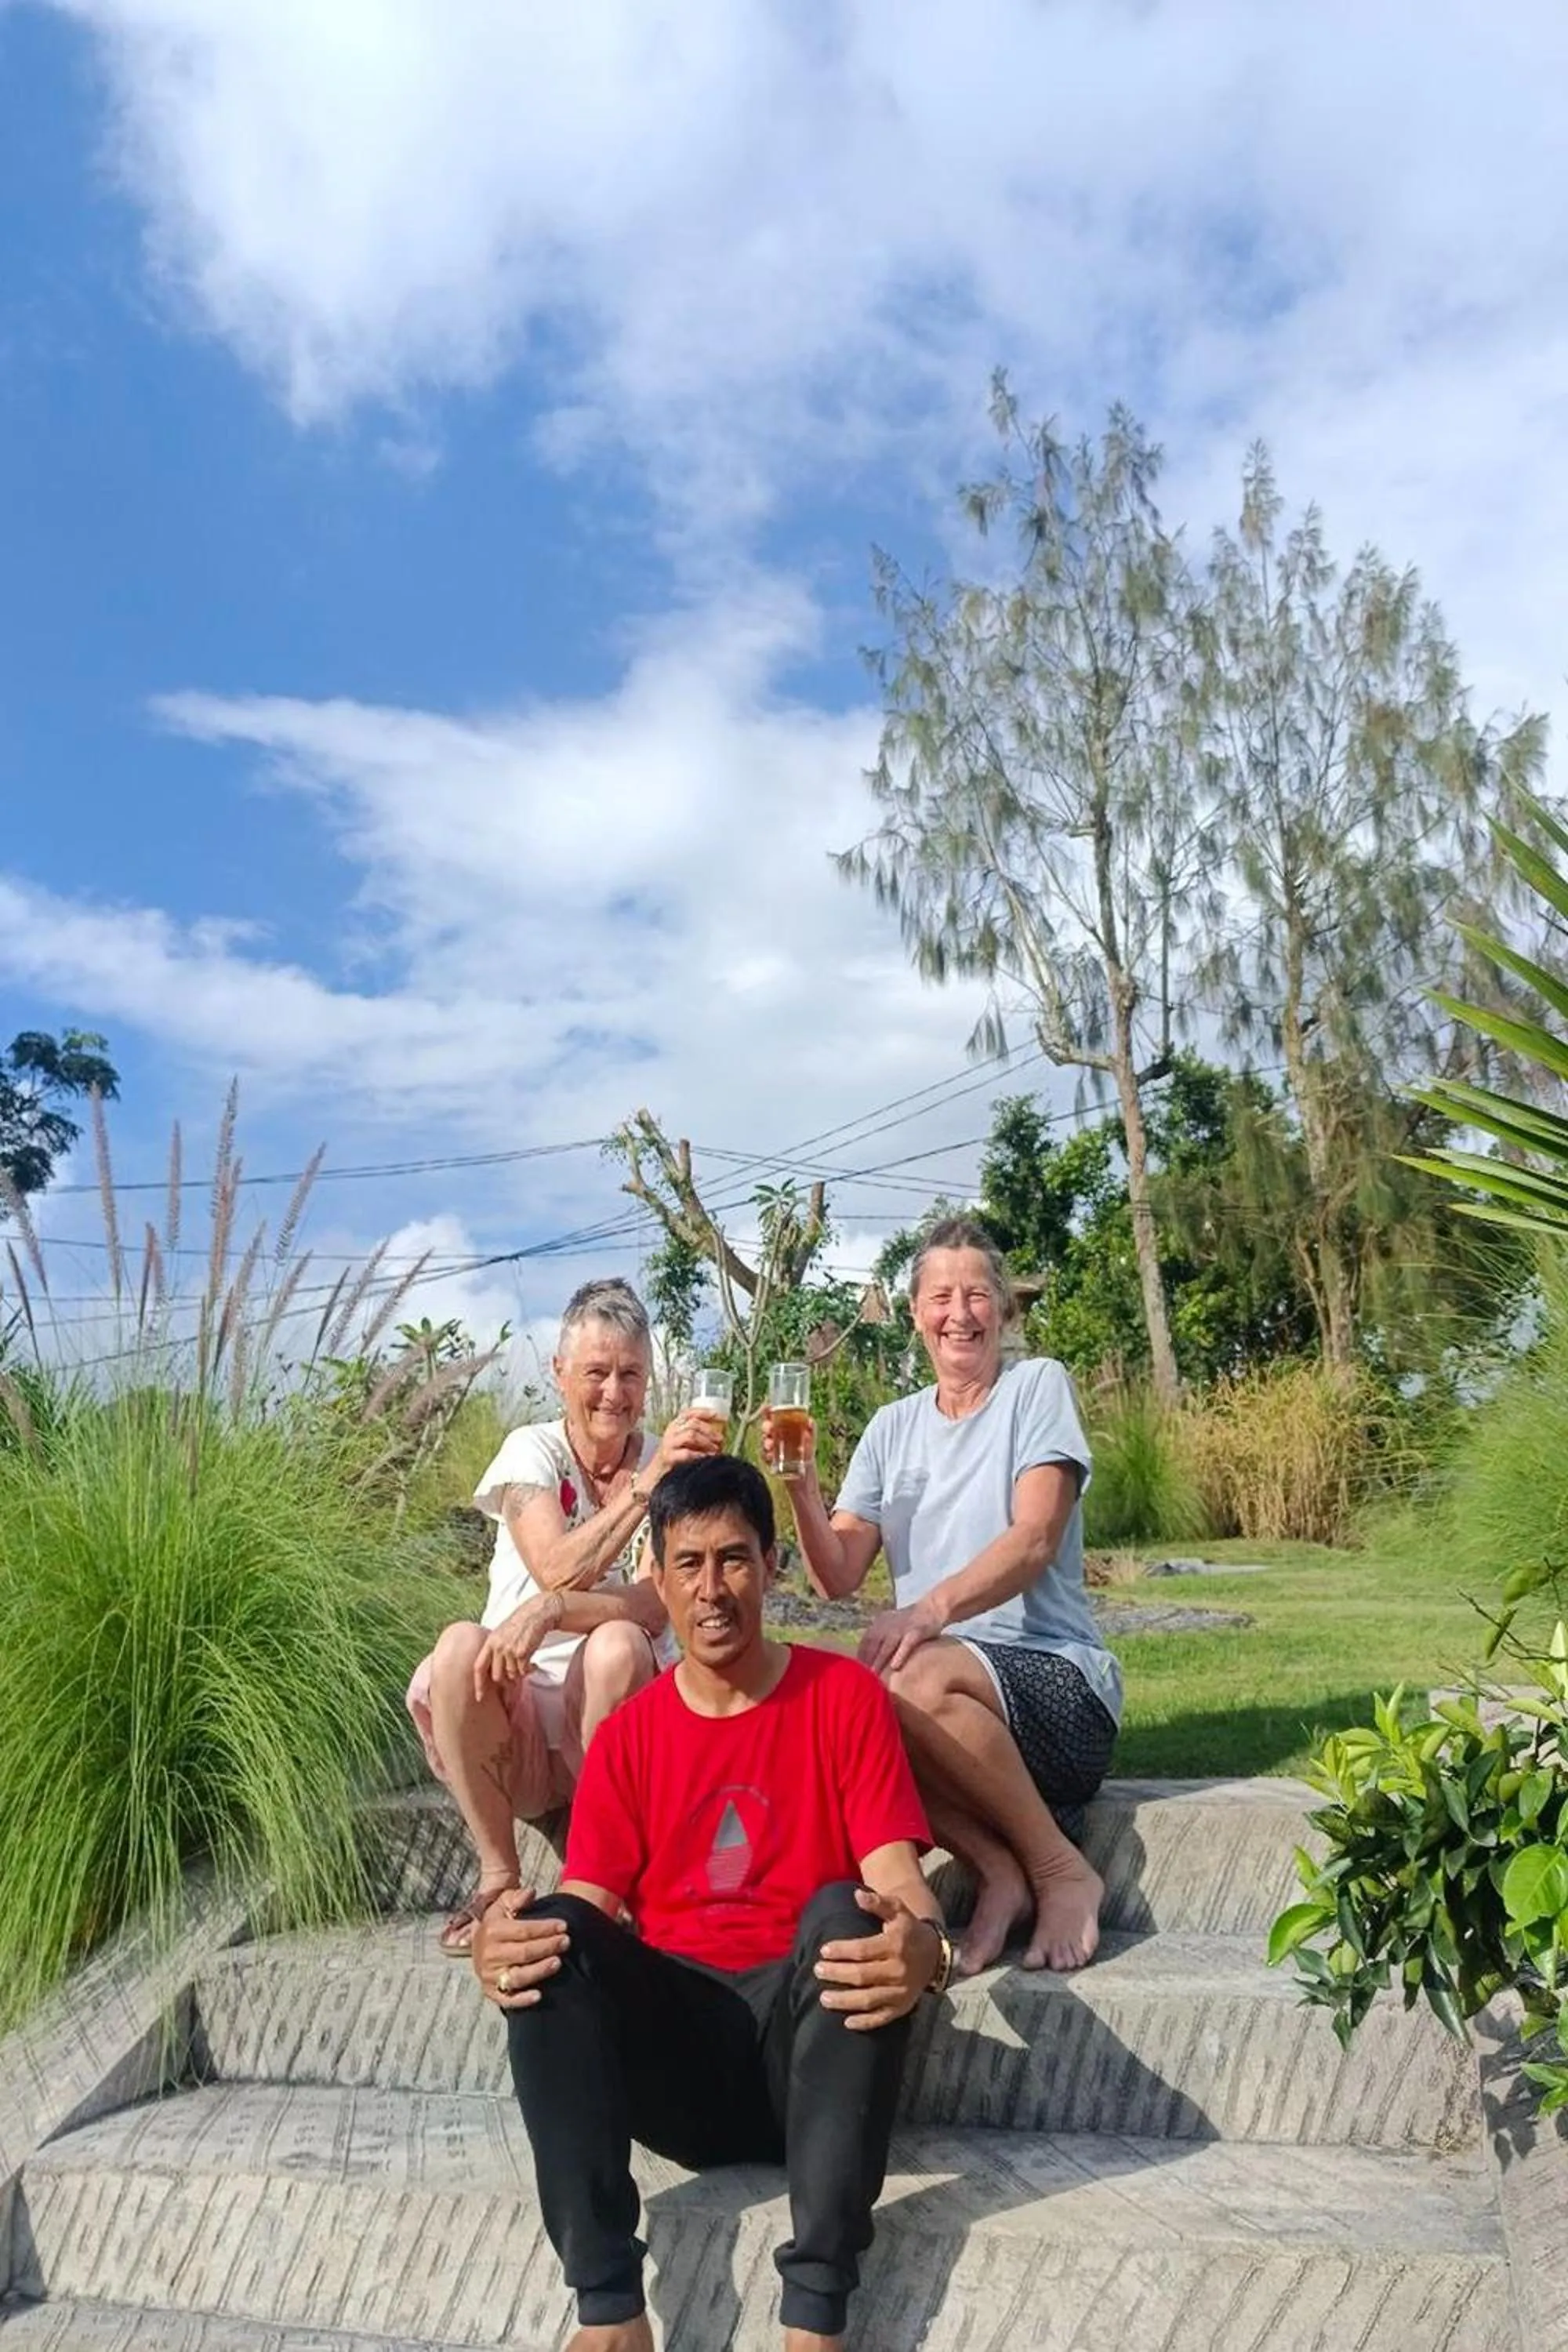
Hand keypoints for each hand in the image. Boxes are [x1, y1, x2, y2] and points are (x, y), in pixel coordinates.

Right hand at [471, 1886, 569, 2009]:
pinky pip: (507, 2000)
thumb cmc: (498, 1920)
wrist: (479, 1941)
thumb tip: (530, 1893)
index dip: (545, 1928)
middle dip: (547, 1946)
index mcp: (492, 1931)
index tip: (563, 1926)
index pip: (524, 1930)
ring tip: (558, 1962)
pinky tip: (539, 1995)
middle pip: (524, 1952)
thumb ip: (516, 1897)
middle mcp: (489, 1954)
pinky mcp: (491, 1991)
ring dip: (539, 1971)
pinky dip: (522, 2000)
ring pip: (518, 1976)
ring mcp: (489, 1975)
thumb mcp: (503, 1903)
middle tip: (566, 1942)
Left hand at [473, 1594, 561, 1697]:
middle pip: (496, 1676)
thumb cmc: (519, 1625)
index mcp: (489, 1642)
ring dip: (519, 1674)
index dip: (478, 1684)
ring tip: (526, 1665)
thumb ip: (495, 1651)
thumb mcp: (500, 1635)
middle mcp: (497, 1647)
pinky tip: (533, 1664)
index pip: (479, 1667)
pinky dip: (528, 1670)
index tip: (479, 1697)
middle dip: (506, 1680)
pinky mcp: (522, 1652)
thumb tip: (495, 1675)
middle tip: (515, 1678)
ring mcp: (509, 1650)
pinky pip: (523, 1671)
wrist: (535, 1614)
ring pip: (511, 1675)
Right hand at [648, 1408, 725, 1481]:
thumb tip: (721, 1436)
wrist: (658, 1474)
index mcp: (675, 1425)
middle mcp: (671, 1431)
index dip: (706, 1413)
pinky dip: (700, 1454)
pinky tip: (707, 1457)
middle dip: (710, 1430)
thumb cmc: (676, 1457)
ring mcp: (669, 1444)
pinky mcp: (669, 1457)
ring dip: (706, 1442)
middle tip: (721, 1439)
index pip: (690, 1412)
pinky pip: (687, 1453)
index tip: (721, 1417)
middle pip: (693, 1423)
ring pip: (690, 1435)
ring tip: (715, 1450)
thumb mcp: (686, 1442)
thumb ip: (699, 1435)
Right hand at [760, 1405, 817, 1483]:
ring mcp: (771, 1447)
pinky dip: (765, 1455)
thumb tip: (810, 1420)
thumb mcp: (811, 1438)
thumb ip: (811, 1429)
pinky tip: (770, 1456)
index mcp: (784, 1426)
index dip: (767, 1411)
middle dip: (765, 1426)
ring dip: (764, 1441)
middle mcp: (776, 1435)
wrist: (805, 1471)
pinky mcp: (769, 1459)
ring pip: (763, 1441)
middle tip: (769, 1429)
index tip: (766, 1408)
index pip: (773, 1415)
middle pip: (766, 1427)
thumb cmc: (807, 1451)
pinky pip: (763, 1455)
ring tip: (769, 1445)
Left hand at [814, 1888, 942, 2029]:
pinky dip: (865, 2022)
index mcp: (895, 1945)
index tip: (823, 1950)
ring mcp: (901, 1992)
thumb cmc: (908, 1929)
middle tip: (817, 1971)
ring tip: (824, 1998)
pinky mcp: (902, 2007)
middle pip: (862, 1976)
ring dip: (844, 2001)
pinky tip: (847, 2022)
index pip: (863, 1950)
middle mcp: (899, 1970)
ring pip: (869, 1999)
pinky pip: (882, 2018)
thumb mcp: (897, 1910)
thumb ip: (878, 1902)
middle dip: (837, 1974)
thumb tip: (857, 1895)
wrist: (934, 1954)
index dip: (842, 1951)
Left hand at [858, 1600, 943, 1677]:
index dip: (861, 1656)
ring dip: (879, 1661)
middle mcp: (888, 1623)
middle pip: (873, 1644)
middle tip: (862, 1679)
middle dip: (866, 1661)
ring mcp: (902, 1627)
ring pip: (887, 1646)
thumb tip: (869, 1657)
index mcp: (880, 1622)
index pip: (866, 1641)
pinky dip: (900, 1654)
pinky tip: (895, 1667)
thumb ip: (880, 1637)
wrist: (932, 1607)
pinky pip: (907, 1643)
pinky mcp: (917, 1631)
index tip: (857, 1671)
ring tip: (874, 1676)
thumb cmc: (910, 1621)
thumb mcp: (892, 1624)